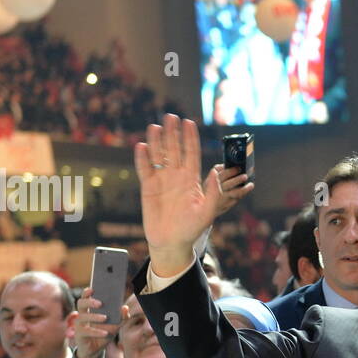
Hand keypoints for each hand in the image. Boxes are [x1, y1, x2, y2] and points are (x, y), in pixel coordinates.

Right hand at [73, 288, 124, 357]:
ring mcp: (79, 325)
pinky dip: (97, 332)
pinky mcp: (79, 335)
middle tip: (101, 303)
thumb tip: (125, 307)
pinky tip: (105, 333)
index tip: (93, 289)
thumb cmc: (103, 333)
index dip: (87, 292)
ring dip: (94, 316)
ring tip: (105, 318)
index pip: (85, 298)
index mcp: (89, 310)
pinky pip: (87, 331)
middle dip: (90, 302)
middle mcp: (81, 315)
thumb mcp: (115, 325)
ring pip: (83, 317)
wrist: (96, 350)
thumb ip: (121, 317)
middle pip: (81, 303)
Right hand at [135, 113, 214, 274]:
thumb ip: (213, 193)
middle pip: (174, 150)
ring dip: (157, 141)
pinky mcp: (148, 188)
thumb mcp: (208, 212)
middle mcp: (176, 177)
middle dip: (173, 134)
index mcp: (192, 180)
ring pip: (158, 156)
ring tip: (155, 125)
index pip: (192, 154)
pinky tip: (142, 146)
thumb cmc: (192, 228)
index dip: (190, 138)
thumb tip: (214, 172)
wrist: (172, 242)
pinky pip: (144, 170)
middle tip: (171, 116)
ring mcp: (161, 181)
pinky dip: (142, 158)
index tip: (189, 122)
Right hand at [202, 163, 253, 221]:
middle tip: (245, 176)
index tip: (239, 168)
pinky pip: (236, 200)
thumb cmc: (208, 191)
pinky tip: (246, 190)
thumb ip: (217, 172)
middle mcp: (215, 191)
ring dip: (244, 189)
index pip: (220, 175)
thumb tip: (226, 165)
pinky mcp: (226, 206)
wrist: (204, 210)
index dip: (230, 171)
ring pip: (235, 193)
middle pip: (228, 184)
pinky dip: (241, 194)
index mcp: (210, 182)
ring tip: (251, 185)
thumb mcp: (208, 181)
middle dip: (237, 179)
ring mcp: (221, 200)